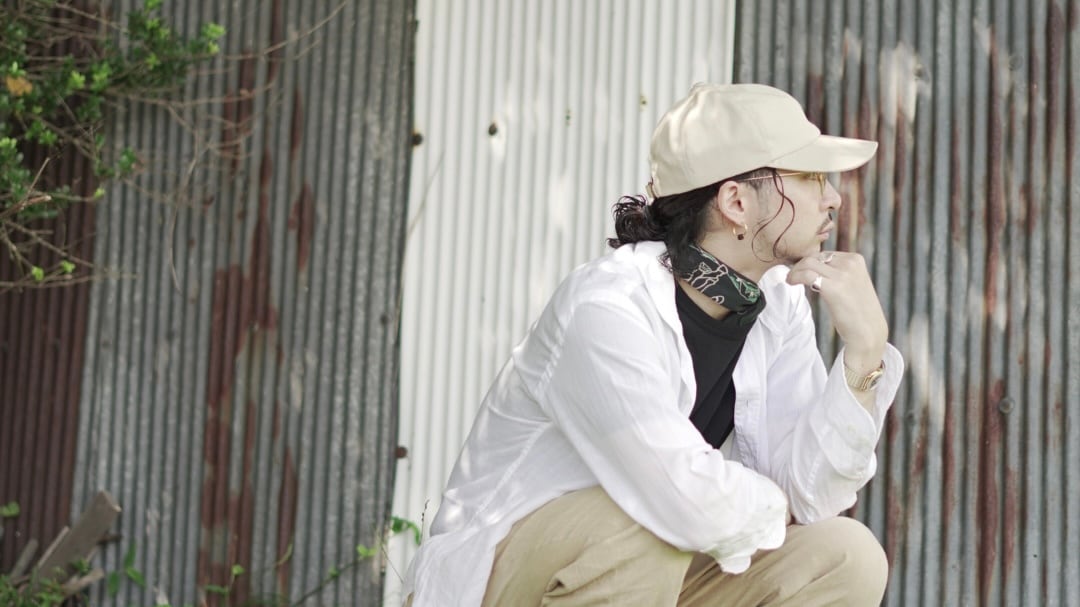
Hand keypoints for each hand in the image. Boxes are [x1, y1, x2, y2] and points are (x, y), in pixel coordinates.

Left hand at [785, 251, 888, 373]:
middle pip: (815, 256)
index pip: (824, 254)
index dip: (809, 262)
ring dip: (795, 270)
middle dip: (800, 265)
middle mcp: (850, 263)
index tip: (800, 271)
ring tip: (790, 280)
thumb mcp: (853, 283)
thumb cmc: (858, 311)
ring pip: (808, 262)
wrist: (868, 332)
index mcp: (856, 260)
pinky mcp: (833, 288)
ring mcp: (843, 274)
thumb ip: (838, 272)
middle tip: (792, 276)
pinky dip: (795, 277)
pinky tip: (791, 283)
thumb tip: (813, 266)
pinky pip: (806, 275)